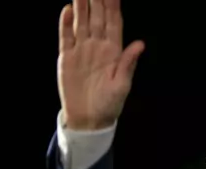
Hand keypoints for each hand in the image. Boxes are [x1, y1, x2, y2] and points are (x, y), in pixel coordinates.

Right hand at [58, 0, 144, 129]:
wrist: (89, 119)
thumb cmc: (110, 104)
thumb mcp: (122, 85)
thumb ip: (128, 63)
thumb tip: (140, 44)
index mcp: (114, 52)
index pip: (114, 23)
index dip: (113, 6)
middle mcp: (98, 47)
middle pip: (97, 18)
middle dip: (97, 0)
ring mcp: (82, 50)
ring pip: (81, 22)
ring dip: (81, 6)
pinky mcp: (67, 58)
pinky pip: (66, 37)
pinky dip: (66, 23)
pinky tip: (68, 10)